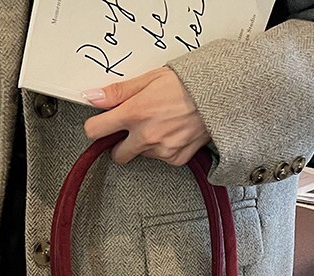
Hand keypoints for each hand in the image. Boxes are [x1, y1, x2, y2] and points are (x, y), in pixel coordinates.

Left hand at [83, 67, 210, 166]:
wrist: (219, 96)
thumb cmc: (188, 84)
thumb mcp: (149, 79)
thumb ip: (118, 92)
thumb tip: (93, 97)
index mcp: (135, 113)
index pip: (96, 130)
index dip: (95, 127)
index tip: (99, 125)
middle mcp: (146, 136)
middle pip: (117, 154)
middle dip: (120, 144)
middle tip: (132, 129)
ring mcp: (162, 151)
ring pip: (141, 155)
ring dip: (145, 144)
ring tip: (160, 124)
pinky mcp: (176, 159)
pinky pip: (161, 159)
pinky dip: (163, 148)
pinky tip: (172, 132)